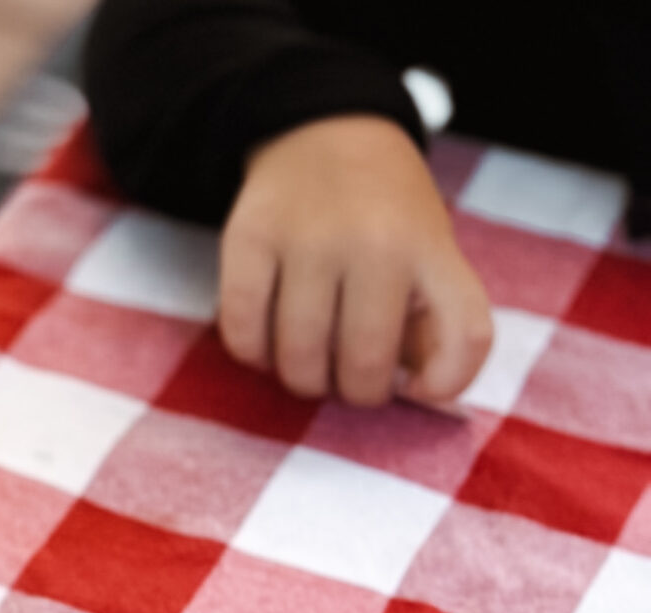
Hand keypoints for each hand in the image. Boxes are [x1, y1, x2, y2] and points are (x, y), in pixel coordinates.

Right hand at [220, 115, 493, 407]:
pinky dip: (253, 355)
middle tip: (346, 378)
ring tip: (306, 364)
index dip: (447, 383)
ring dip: (301, 379)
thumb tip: (417, 387)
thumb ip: (433, 316)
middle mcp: (373, 241)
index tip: (419, 387)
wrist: (324, 130)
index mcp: (429, 246)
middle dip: (353, 391)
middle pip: (362, 364)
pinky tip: (266, 341)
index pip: (463, 334)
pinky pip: (242, 333)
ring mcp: (306, 239)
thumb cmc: (383, 210)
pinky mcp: (247, 239)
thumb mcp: (428, 248)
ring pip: (297, 358)